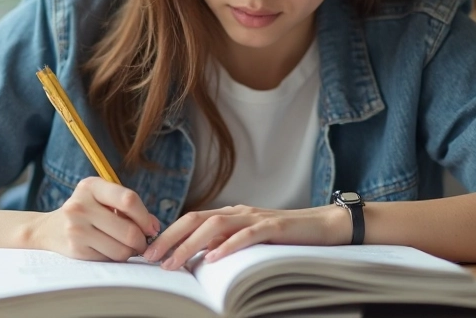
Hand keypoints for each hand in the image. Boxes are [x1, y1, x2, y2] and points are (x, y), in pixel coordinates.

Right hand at [26, 177, 160, 261]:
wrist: (49, 229)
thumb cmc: (86, 211)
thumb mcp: (103, 199)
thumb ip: (129, 208)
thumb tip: (154, 226)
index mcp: (91, 186)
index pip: (129, 200)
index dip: (145, 217)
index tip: (151, 227)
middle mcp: (80, 205)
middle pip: (128, 230)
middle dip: (141, 240)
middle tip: (142, 243)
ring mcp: (76, 228)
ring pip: (121, 249)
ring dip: (130, 252)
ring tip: (126, 246)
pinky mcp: (75, 249)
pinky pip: (109, 259)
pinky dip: (115, 257)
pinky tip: (109, 249)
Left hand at [142, 204, 349, 269]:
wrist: (325, 227)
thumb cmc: (288, 238)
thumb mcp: (251, 241)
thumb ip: (228, 244)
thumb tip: (198, 259)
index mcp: (232, 214)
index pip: (193, 220)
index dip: (169, 234)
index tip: (150, 252)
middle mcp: (239, 212)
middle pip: (197, 219)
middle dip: (171, 238)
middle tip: (151, 257)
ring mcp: (256, 217)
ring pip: (216, 225)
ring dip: (191, 244)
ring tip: (174, 262)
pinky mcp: (274, 228)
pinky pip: (247, 235)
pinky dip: (227, 246)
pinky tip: (212, 258)